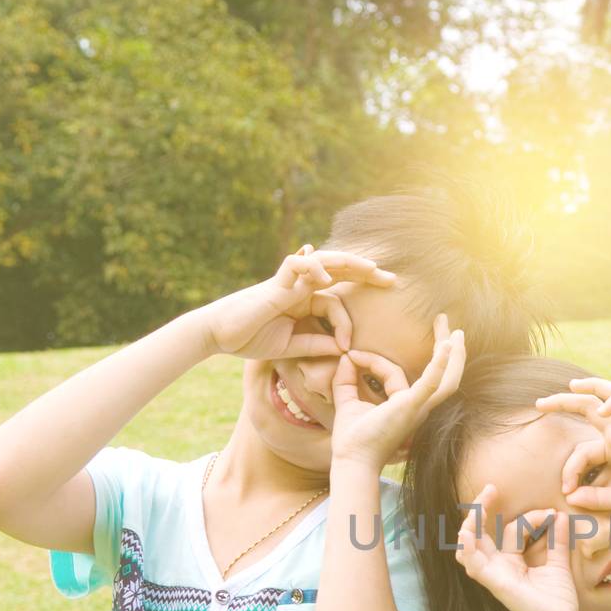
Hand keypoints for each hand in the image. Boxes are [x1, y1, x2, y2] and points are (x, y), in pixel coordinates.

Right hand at [199, 245, 394, 359]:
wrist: (218, 335)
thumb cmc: (250, 338)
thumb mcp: (291, 346)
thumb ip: (316, 345)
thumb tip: (344, 348)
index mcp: (304, 301)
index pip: (336, 302)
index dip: (347, 323)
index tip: (348, 347)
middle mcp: (300, 287)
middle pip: (339, 271)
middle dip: (366, 273)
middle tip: (392, 279)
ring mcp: (289, 282)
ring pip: (323, 261)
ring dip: (349, 262)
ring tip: (371, 267)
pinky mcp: (274, 283)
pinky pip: (296, 265)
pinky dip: (311, 266)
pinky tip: (325, 276)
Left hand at [330, 314, 465, 469]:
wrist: (352, 459)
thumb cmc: (352, 439)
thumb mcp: (347, 402)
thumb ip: (345, 380)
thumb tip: (345, 356)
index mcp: (405, 405)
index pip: (393, 372)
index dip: (371, 360)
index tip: (350, 355)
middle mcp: (418, 407)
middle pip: (442, 375)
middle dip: (446, 348)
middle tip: (446, 323)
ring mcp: (418, 408)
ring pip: (447, 380)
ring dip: (453, 355)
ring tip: (457, 332)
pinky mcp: (412, 406)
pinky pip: (431, 384)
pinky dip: (439, 365)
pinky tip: (446, 347)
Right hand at [456, 484, 581, 610]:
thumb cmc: (557, 600)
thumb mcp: (558, 563)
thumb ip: (557, 540)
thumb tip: (559, 515)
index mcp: (511, 560)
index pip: (511, 529)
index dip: (530, 517)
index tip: (551, 514)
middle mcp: (498, 565)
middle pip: (481, 532)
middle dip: (483, 508)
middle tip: (492, 488)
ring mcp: (493, 574)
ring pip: (470, 544)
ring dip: (472, 523)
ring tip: (480, 503)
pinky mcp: (494, 583)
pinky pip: (473, 564)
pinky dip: (468, 548)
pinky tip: (466, 533)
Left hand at [534, 378, 610, 517]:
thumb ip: (594, 497)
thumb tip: (570, 497)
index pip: (583, 450)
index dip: (570, 469)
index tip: (568, 491)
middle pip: (591, 407)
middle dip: (564, 402)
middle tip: (539, 403)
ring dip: (591, 386)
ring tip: (571, 384)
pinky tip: (602, 410)